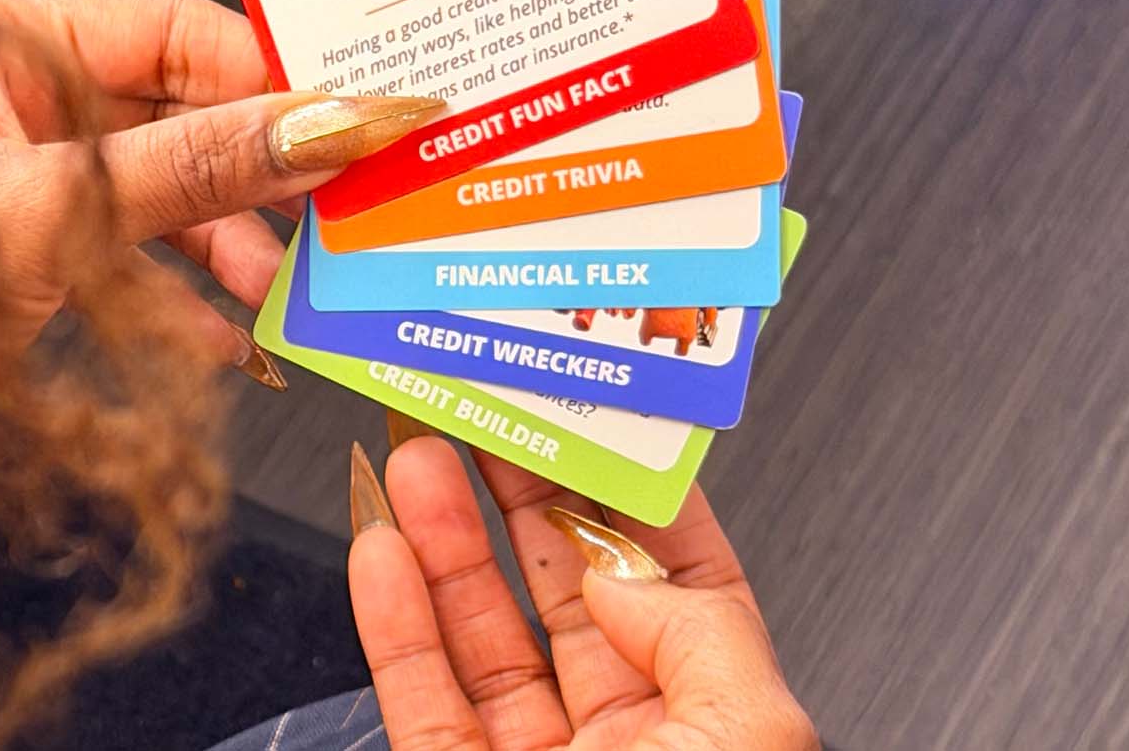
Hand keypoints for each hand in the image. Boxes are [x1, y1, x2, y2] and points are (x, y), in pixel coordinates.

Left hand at [0, 0, 439, 511]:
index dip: (267, 72)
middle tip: (343, 211)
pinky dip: (178, 300)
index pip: (163, 29)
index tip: (357, 114)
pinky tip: (235, 342)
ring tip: (292, 290)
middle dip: (257, 167)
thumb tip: (324, 122)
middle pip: (167, 112)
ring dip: (227, 244)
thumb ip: (193, 170)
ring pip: (149, 196)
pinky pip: (115, 266)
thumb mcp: (53, 214)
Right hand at [346, 434, 816, 749]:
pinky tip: (379, 552)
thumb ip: (695, 631)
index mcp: (720, 726)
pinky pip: (420, 697)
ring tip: (410, 456)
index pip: (675, 580)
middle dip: (514, 493)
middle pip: (562, 589)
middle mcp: (631, 744)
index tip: (585, 413)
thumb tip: (620, 567)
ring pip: (479, 633)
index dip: (626, 493)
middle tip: (477, 410)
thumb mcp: (749, 740)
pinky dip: (392, 619)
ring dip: (439, 537)